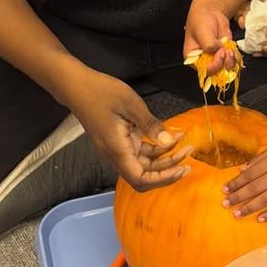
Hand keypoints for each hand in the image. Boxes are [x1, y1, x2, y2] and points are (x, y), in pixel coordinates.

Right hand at [66, 69, 191, 191]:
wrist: (77, 86)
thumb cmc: (101, 92)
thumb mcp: (131, 105)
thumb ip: (151, 125)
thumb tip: (170, 143)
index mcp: (118, 150)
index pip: (141, 179)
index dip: (162, 179)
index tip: (181, 169)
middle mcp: (117, 155)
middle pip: (145, 175)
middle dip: (168, 169)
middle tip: (189, 157)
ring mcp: (118, 149)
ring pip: (145, 164)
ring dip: (165, 158)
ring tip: (186, 144)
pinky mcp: (120, 141)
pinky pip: (141, 152)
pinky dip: (157, 147)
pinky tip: (173, 135)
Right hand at [183, 2, 234, 73]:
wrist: (211, 12)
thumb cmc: (201, 21)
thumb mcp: (202, 33)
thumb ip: (209, 45)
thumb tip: (218, 51)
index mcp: (193, 59)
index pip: (205, 70)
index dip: (215, 65)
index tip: (220, 53)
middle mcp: (205, 61)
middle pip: (216, 73)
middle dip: (224, 63)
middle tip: (226, 51)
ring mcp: (216, 58)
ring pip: (226, 69)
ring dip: (231, 61)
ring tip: (229, 49)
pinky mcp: (225, 54)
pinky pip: (232, 61)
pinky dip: (235, 57)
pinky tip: (232, 48)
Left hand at [222, 145, 266, 221]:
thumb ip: (257, 159)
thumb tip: (241, 169)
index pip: (248, 176)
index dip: (235, 183)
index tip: (224, 190)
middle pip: (253, 189)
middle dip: (237, 197)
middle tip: (225, 204)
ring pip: (264, 200)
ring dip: (249, 208)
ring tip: (236, 214)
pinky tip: (259, 219)